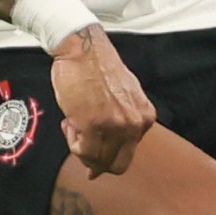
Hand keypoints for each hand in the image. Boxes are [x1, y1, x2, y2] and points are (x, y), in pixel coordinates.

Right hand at [51, 26, 155, 175]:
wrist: (82, 49)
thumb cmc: (97, 69)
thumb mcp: (125, 97)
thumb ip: (123, 121)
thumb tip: (111, 146)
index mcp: (145, 117)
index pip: (128, 154)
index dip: (107, 155)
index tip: (92, 147)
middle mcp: (135, 124)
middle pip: (118, 165)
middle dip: (96, 162)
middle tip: (81, 145)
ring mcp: (116, 126)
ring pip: (97, 160)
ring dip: (81, 147)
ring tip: (74, 123)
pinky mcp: (94, 125)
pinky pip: (82, 151)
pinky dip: (72, 142)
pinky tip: (70, 121)